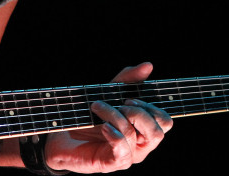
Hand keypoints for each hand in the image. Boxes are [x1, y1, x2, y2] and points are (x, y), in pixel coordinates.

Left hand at [44, 62, 172, 172]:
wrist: (62, 134)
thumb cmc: (90, 115)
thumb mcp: (110, 93)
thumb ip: (129, 79)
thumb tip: (148, 65)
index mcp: (144, 130)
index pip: (166, 122)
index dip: (152, 107)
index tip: (130, 97)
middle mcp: (140, 146)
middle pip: (158, 132)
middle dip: (139, 112)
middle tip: (119, 104)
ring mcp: (127, 156)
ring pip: (134, 134)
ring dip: (114, 114)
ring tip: (97, 107)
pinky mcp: (111, 163)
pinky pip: (122, 150)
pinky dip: (113, 134)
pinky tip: (102, 126)